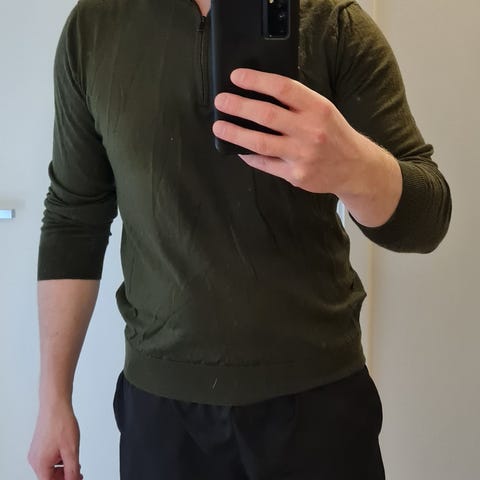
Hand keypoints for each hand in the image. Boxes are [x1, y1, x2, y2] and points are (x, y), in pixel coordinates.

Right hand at [28, 402, 82, 479]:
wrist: (55, 405)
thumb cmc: (61, 423)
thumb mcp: (71, 450)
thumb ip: (72, 470)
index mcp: (41, 464)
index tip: (75, 478)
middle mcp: (35, 459)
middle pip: (49, 477)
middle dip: (64, 475)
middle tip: (77, 471)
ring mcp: (36, 451)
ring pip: (49, 467)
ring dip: (62, 466)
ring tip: (73, 458)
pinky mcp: (39, 445)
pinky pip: (48, 458)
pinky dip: (58, 458)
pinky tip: (67, 450)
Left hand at [212, 68, 401, 226]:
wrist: (354, 168)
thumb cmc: (334, 135)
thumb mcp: (323, 110)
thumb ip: (297, 103)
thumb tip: (259, 94)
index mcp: (317, 109)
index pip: (283, 89)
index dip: (256, 81)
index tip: (236, 77)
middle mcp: (310, 131)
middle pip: (267, 115)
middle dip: (239, 106)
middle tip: (221, 101)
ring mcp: (302, 155)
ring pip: (260, 143)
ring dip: (236, 133)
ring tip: (219, 127)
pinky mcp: (295, 175)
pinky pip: (265, 164)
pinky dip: (249, 156)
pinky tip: (238, 149)